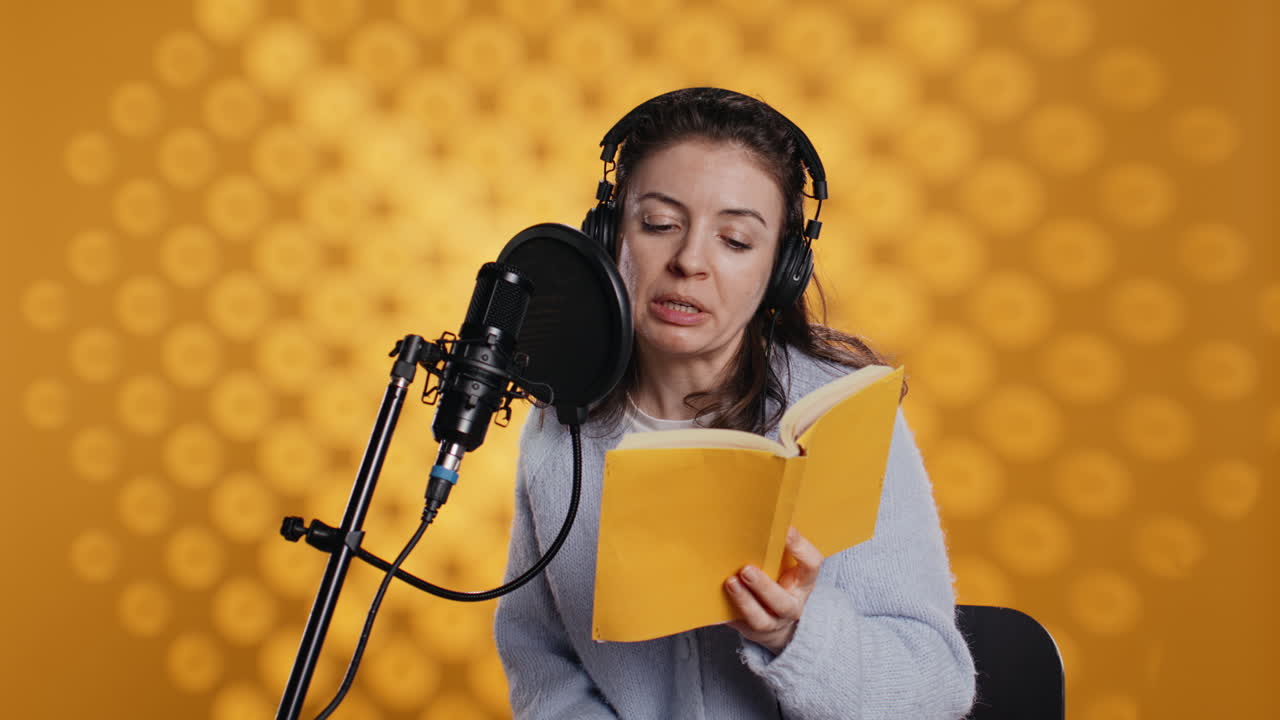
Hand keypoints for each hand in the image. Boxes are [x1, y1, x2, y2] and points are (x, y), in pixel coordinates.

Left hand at [724, 527, 823, 654]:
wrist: (778, 624)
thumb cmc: (779, 583)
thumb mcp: (787, 567)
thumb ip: (777, 550)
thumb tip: (754, 518)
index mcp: (803, 583)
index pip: (811, 566)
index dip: (800, 549)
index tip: (786, 530)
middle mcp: (791, 606)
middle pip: (782, 602)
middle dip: (764, 586)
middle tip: (746, 569)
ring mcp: (771, 623)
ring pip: (760, 618)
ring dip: (743, 601)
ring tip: (730, 582)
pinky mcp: (750, 631)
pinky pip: (738, 625)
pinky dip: (726, 613)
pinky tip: (714, 599)